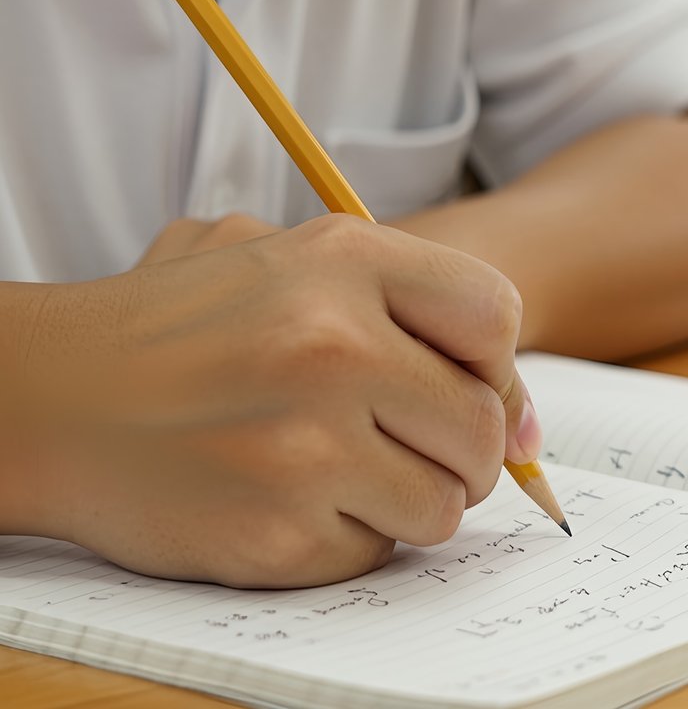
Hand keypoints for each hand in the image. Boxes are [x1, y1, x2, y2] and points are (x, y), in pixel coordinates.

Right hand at [15, 217, 540, 587]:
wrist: (46, 397)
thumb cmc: (179, 324)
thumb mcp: (280, 254)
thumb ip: (407, 298)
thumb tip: (519, 413)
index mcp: (344, 261)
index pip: (494, 316)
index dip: (501, 367)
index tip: (490, 397)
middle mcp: (334, 346)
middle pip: (483, 426)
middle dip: (468, 451)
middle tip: (421, 448)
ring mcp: (304, 446)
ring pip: (442, 505)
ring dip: (410, 500)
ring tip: (346, 471)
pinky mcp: (273, 532)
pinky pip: (372, 554)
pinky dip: (347, 539)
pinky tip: (290, 500)